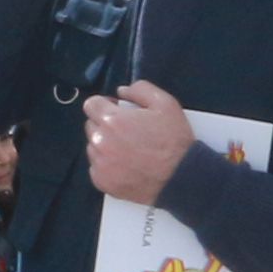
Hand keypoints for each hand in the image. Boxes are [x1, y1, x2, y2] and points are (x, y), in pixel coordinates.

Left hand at [83, 79, 197, 204]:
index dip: (104, 104)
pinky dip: (107, 165)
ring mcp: (100, 164)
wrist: (181, 177)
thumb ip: (140, 90)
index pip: (91, 105)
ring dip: (105, 145)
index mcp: (112, 120)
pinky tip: (126, 165)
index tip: (115, 110)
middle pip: (91, 126)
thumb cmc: (174, 140)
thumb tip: (121, 91)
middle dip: (105, 125)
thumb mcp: (165, 104)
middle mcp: (100, 142)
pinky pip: (96, 168)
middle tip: (127, 131)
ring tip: (129, 150)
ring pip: (93, 147)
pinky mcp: (102, 181)